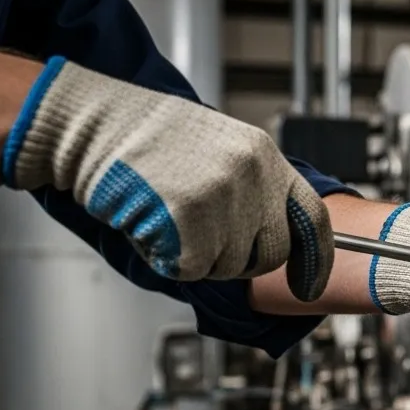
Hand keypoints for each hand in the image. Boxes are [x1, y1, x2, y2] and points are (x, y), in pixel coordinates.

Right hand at [2, 57, 332, 300]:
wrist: (93, 123)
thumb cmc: (147, 136)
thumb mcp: (220, 146)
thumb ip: (255, 186)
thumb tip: (275, 232)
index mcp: (265, 155)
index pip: (314, 218)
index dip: (316, 259)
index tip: (309, 286)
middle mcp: (253, 175)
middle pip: (271, 253)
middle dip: (241, 262)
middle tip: (205, 243)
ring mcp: (223, 197)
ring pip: (229, 265)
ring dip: (199, 257)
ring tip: (169, 218)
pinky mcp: (190, 220)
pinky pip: (192, 268)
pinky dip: (169, 259)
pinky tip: (153, 227)